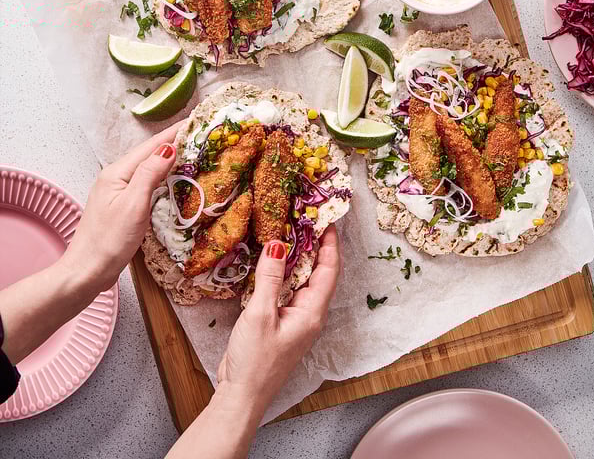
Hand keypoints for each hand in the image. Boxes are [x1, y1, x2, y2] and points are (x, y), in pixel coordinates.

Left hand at [60, 123, 182, 291]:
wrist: (86, 273)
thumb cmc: (108, 242)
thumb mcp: (133, 206)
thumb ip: (149, 175)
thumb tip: (168, 149)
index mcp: (117, 173)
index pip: (151, 146)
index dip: (173, 133)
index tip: (195, 120)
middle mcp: (116, 177)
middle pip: (149, 153)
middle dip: (173, 142)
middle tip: (199, 134)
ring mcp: (118, 192)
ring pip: (148, 168)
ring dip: (169, 158)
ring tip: (192, 151)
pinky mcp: (122, 205)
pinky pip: (146, 182)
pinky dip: (162, 176)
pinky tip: (173, 178)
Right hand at [216, 225, 340, 420]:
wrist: (241, 396)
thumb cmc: (254, 361)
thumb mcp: (260, 314)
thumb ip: (270, 278)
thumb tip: (278, 244)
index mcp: (312, 313)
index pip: (329, 270)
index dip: (330, 243)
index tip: (327, 219)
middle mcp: (309, 315)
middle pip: (319, 272)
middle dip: (316, 245)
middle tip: (306, 218)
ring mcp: (296, 319)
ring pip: (303, 280)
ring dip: (299, 257)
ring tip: (291, 231)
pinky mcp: (282, 322)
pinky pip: (289, 290)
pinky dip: (284, 271)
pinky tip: (274, 260)